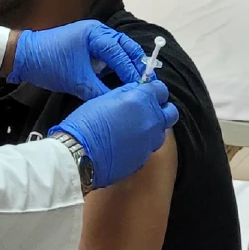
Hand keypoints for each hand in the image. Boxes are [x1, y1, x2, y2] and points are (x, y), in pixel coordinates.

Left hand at [8, 20, 148, 100]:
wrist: (25, 57)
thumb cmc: (49, 64)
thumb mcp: (76, 80)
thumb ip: (98, 90)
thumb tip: (116, 103)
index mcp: (96, 34)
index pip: (121, 52)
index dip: (132, 71)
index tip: (141, 87)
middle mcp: (98, 31)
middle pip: (125, 46)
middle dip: (136, 64)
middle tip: (145, 82)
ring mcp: (93, 36)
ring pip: (119, 49)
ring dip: (128, 64)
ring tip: (137, 81)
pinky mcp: (88, 45)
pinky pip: (109, 53)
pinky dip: (117, 64)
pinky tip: (121, 78)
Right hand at [52, 81, 179, 188]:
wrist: (78, 156)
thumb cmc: (86, 123)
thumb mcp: (104, 98)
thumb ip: (126, 93)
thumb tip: (136, 90)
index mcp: (142, 101)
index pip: (161, 90)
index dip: (154, 90)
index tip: (146, 93)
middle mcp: (151, 121)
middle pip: (170, 113)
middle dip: (162, 109)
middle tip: (147, 110)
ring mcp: (149, 142)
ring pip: (161, 133)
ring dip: (153, 129)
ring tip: (135, 129)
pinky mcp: (143, 159)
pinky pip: (148, 148)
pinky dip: (142, 144)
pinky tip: (126, 144)